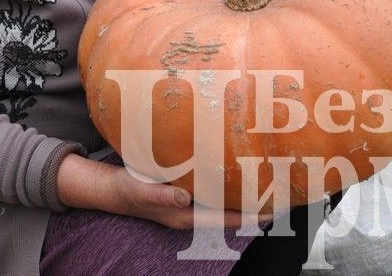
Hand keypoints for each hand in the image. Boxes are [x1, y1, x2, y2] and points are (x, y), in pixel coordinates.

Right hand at [106, 166, 268, 229]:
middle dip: (252, 205)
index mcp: (184, 216)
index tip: (270, 211)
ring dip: (241, 194)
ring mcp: (188, 202)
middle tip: (278, 194)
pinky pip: (211, 189)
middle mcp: (191, 211)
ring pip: (222, 201)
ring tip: (265, 183)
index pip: (224, 219)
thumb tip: (185, 196)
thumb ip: (162, 194)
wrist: (113, 188)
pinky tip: (236, 171)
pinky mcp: (184, 189)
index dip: (248, 215)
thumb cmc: (128, 191)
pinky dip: (227, 183)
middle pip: (228, 212)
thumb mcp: (142, 191)